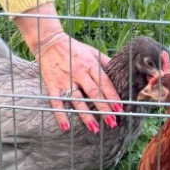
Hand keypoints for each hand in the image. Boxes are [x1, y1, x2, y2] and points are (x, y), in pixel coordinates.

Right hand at [14, 4, 121, 132]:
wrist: (49, 41)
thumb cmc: (73, 47)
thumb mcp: (91, 51)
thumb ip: (104, 62)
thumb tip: (119, 71)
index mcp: (90, 64)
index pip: (104, 83)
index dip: (112, 96)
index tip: (120, 109)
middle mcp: (78, 72)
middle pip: (93, 93)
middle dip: (104, 108)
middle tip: (112, 123)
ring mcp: (64, 79)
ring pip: (77, 100)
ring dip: (85, 115)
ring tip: (94, 128)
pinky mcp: (52, 84)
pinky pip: (56, 102)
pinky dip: (60, 115)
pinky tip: (66, 127)